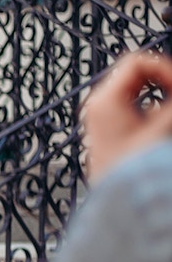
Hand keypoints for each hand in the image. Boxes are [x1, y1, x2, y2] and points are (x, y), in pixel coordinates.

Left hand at [83, 52, 171, 181]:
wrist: (115, 199)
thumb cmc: (133, 167)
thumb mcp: (162, 128)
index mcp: (104, 100)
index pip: (137, 62)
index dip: (164, 67)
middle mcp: (96, 103)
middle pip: (134, 71)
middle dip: (162, 77)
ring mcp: (98, 114)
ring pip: (134, 85)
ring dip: (158, 88)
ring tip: (168, 109)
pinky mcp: (105, 124)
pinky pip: (131, 100)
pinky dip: (149, 101)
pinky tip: (160, 117)